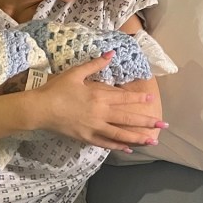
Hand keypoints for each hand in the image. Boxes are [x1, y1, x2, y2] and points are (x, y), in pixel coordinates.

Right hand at [33, 52, 166, 151]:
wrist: (40, 109)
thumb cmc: (56, 89)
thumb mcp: (75, 73)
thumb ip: (95, 64)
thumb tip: (111, 53)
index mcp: (98, 96)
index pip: (124, 98)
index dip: (138, 99)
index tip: (151, 99)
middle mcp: (100, 113)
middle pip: (128, 119)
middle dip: (147, 122)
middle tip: (163, 125)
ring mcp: (94, 127)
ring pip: (120, 134)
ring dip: (138, 138)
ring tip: (152, 141)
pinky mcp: (86, 137)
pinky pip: (106, 143)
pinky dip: (118, 146)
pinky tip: (129, 148)